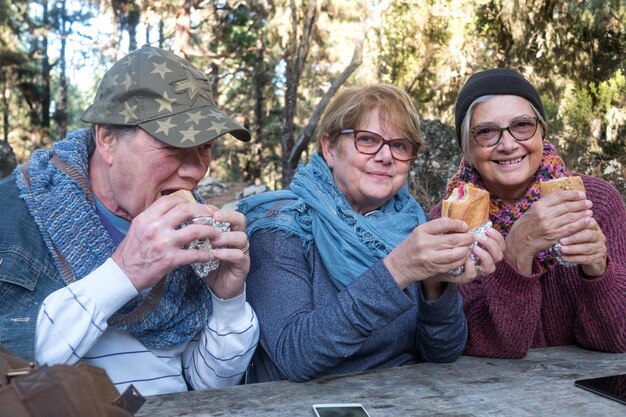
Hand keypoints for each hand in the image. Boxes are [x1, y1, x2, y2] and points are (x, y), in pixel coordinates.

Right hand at [111, 194, 242, 292]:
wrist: (121, 275)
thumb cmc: (131, 252)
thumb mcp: (138, 228)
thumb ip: (154, 218)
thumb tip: (173, 211)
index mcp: (146, 217)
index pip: (171, 200)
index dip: (187, 201)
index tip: (196, 207)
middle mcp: (155, 227)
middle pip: (186, 210)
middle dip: (203, 212)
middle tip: (212, 217)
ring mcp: (163, 243)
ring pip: (195, 230)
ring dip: (210, 231)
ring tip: (216, 234)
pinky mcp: (169, 260)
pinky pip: (194, 254)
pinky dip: (206, 254)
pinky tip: (211, 255)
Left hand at [203, 209, 249, 298]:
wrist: (219, 289)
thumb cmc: (210, 266)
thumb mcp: (201, 249)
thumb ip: (196, 237)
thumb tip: (180, 224)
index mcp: (229, 232)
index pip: (229, 214)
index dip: (220, 210)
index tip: (206, 210)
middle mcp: (238, 239)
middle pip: (241, 220)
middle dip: (228, 216)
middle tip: (215, 218)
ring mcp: (243, 251)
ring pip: (241, 237)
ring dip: (226, 237)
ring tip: (212, 241)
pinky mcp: (243, 265)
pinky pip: (239, 255)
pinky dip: (227, 253)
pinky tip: (215, 254)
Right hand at [383, 217, 475, 290]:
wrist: (398, 266)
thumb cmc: (410, 247)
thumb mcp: (418, 233)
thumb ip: (435, 229)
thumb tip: (457, 225)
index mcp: (421, 231)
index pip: (443, 223)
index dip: (458, 224)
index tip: (465, 226)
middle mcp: (425, 243)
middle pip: (452, 240)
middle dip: (466, 238)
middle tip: (472, 237)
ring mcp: (429, 257)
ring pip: (455, 254)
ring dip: (465, 250)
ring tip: (468, 247)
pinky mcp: (433, 268)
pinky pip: (452, 264)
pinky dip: (461, 260)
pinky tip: (462, 257)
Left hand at [424, 226, 504, 288]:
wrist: (429, 261)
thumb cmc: (443, 245)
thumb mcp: (452, 233)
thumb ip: (463, 229)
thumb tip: (468, 222)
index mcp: (484, 248)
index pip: (500, 245)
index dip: (498, 238)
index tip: (488, 230)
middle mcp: (482, 260)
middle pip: (499, 256)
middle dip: (492, 245)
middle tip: (479, 237)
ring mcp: (475, 270)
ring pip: (490, 268)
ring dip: (485, 256)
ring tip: (474, 248)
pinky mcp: (463, 277)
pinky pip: (472, 275)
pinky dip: (471, 267)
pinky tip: (466, 259)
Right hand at [505, 190, 590, 274]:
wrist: (519, 241)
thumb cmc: (527, 225)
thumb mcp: (533, 210)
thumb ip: (546, 204)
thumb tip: (563, 197)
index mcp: (538, 205)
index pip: (559, 196)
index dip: (572, 194)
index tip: (581, 194)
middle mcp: (544, 214)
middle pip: (567, 206)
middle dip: (580, 204)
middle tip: (589, 203)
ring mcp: (549, 225)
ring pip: (571, 217)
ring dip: (582, 213)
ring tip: (589, 211)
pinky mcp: (553, 235)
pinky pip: (570, 228)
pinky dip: (580, 224)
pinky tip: (587, 221)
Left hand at [559, 216, 606, 276]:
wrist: (593, 258)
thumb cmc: (581, 241)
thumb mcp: (577, 232)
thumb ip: (570, 227)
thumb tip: (554, 224)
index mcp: (594, 227)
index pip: (588, 222)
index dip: (576, 225)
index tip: (564, 227)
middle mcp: (599, 236)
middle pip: (589, 235)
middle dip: (574, 238)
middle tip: (561, 241)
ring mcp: (600, 248)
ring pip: (587, 248)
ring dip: (573, 249)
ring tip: (561, 249)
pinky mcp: (598, 259)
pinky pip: (586, 259)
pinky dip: (574, 258)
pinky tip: (564, 258)